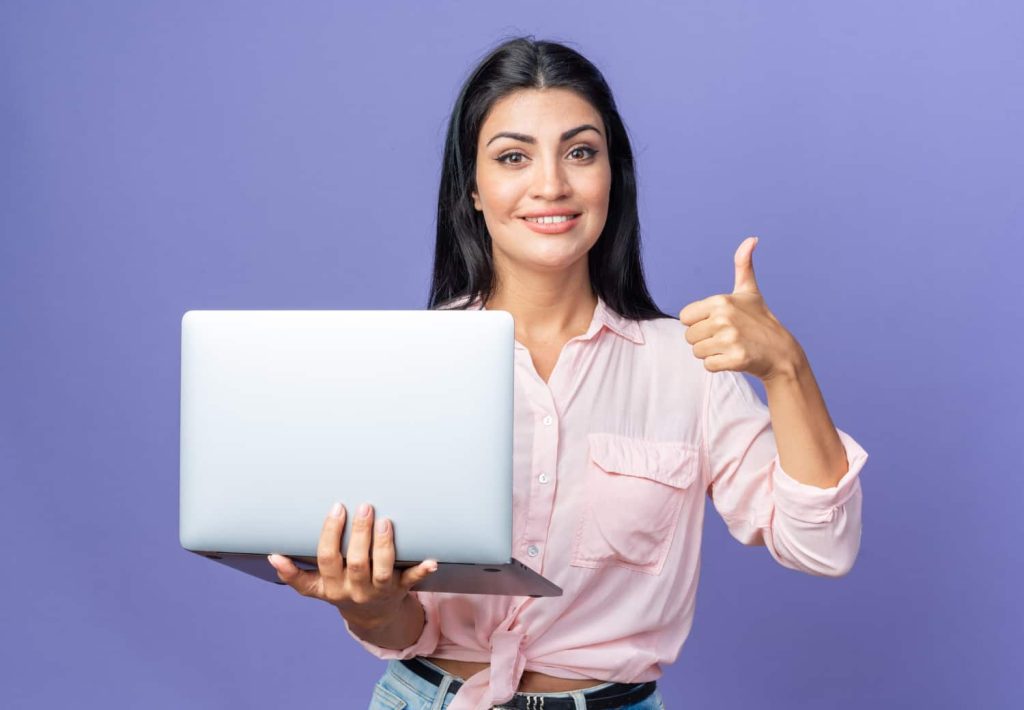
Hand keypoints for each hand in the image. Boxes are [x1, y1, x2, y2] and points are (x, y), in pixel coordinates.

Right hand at [267, 502, 437, 630]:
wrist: (372, 618)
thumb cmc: (341, 590)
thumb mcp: (315, 587)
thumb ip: (295, 575)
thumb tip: (272, 556)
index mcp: (331, 586)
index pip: (327, 559)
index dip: (330, 534)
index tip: (336, 507)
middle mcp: (354, 590)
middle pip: (356, 562)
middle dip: (360, 534)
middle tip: (364, 506)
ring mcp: (379, 591)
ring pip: (382, 570)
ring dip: (384, 546)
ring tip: (386, 521)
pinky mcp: (400, 590)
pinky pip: (412, 582)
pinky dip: (422, 571)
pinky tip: (431, 560)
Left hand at [678, 236, 802, 381]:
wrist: (781, 353)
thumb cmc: (760, 320)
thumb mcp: (749, 291)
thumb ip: (743, 265)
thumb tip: (752, 238)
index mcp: (721, 301)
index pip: (685, 318)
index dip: (699, 322)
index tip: (719, 323)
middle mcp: (723, 318)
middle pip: (689, 337)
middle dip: (705, 340)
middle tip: (727, 337)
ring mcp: (730, 339)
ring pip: (697, 352)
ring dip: (711, 353)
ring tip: (731, 347)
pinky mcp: (735, 359)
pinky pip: (708, 366)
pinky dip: (718, 365)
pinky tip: (734, 358)